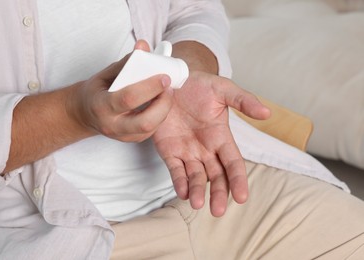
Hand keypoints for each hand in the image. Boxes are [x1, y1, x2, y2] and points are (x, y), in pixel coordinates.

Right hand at [68, 41, 173, 141]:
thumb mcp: (105, 74)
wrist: (84, 113)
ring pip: (151, 128)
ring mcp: (122, 135)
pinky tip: (159, 103)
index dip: (149, 87)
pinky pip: (151, 131)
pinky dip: (159, 116)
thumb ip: (126, 62)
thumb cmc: (96, 91)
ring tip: (166, 93)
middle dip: (163, 104)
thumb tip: (143, 46)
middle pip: (145, 122)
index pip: (129, 98)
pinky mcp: (131, 140)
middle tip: (169, 87)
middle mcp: (111, 125)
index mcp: (101, 106)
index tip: (164, 77)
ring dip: (164, 109)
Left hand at [153, 71, 269, 216]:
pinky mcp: (169, 151)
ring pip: (196, 177)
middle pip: (216, 176)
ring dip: (197, 191)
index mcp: (221, 137)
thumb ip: (243, 100)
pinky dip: (179, 182)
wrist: (171, 81)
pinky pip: (175, 170)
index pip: (234, 162)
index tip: (242, 197)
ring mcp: (187, 151)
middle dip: (219, 193)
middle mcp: (206, 149)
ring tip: (197, 203)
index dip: (238, 179)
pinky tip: (183, 192)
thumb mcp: (223, 89)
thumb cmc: (199, 85)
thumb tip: (267, 113)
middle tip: (219, 210)